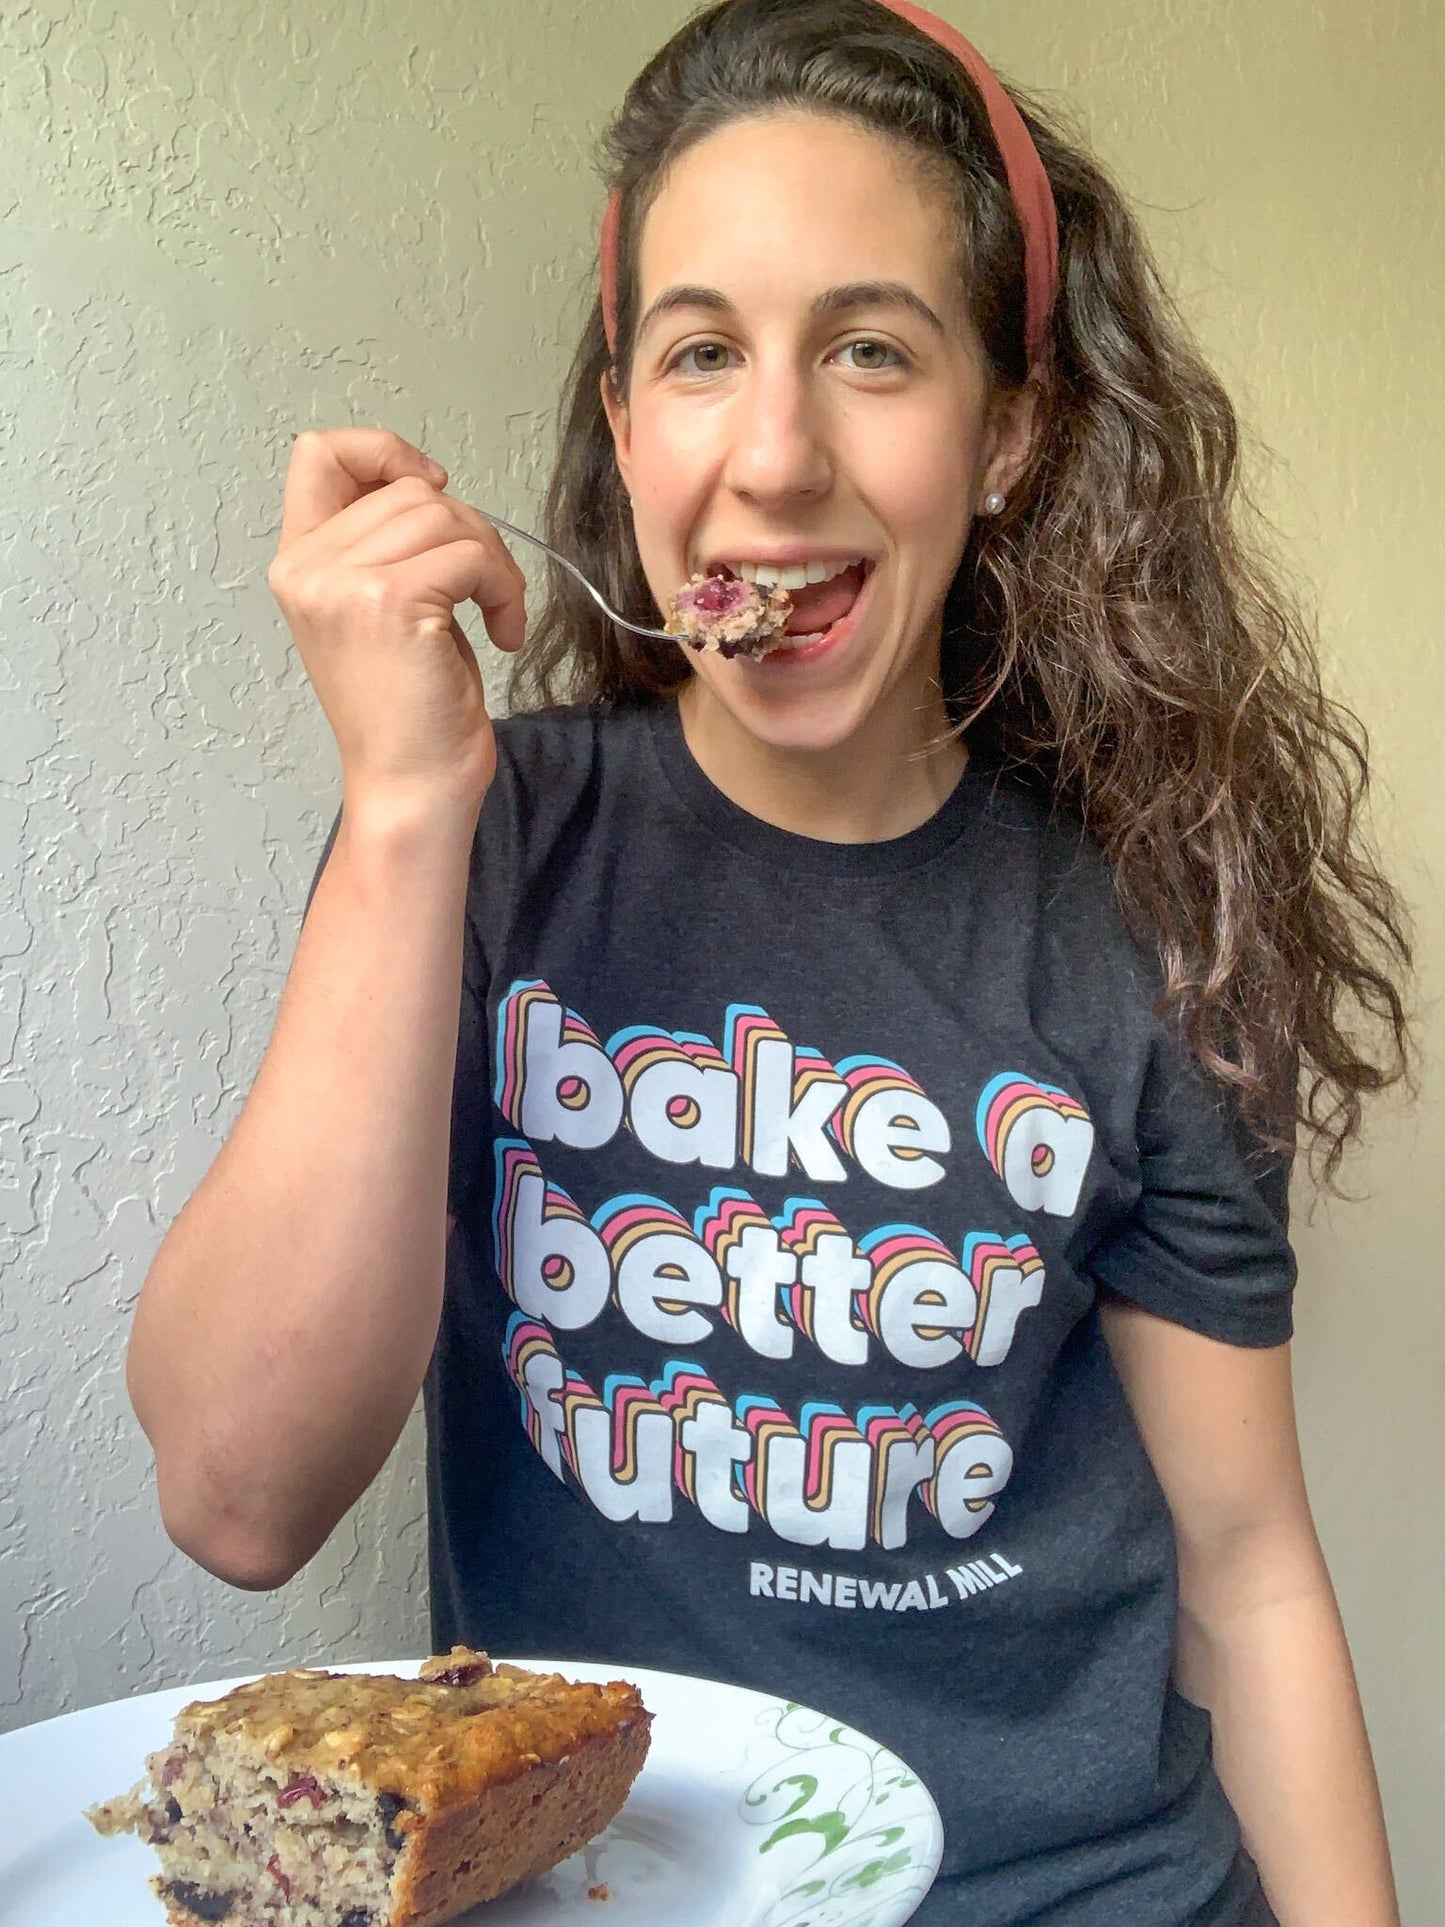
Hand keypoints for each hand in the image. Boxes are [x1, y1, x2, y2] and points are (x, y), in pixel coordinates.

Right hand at [267, 426, 527, 811]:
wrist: (410, 787)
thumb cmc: (410, 711)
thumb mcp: (383, 610)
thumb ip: (386, 544)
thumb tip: (430, 484)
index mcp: (299, 562)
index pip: (319, 453)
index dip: (385, 450)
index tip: (436, 487)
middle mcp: (307, 566)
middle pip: (409, 488)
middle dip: (469, 529)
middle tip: (487, 590)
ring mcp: (341, 582)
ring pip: (444, 515)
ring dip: (492, 561)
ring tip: (498, 615)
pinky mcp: (388, 602)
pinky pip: (471, 556)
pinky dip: (503, 589)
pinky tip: (504, 633)